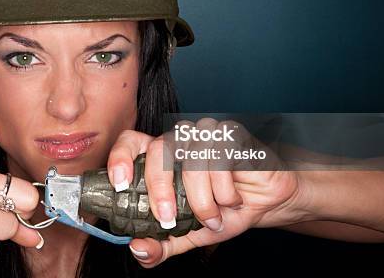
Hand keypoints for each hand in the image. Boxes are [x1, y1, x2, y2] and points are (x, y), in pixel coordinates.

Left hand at [107, 120, 302, 267]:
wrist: (264, 203)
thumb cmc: (222, 210)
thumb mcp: (187, 234)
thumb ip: (161, 243)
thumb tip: (138, 249)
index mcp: (160, 156)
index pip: (131, 141)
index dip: (120, 157)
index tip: (120, 183)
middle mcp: (179, 141)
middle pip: (158, 150)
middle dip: (160, 188)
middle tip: (168, 218)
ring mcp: (203, 134)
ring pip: (191, 159)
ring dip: (201, 198)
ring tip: (212, 216)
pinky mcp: (229, 133)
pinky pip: (220, 158)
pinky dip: (223, 189)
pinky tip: (231, 199)